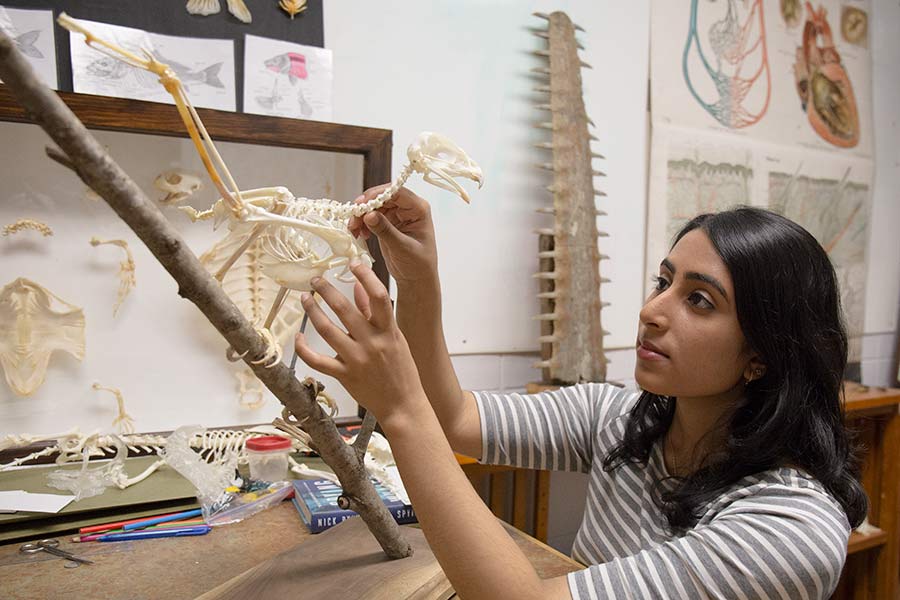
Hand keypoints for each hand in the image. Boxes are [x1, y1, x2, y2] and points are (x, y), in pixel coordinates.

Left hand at [294, 260, 426, 424]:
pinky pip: (318, 360)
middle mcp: (372, 343)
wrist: (403, 404)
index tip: (352, 263)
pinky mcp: (345, 375)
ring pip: (327, 330)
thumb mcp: (395, 337)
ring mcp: (357, 359)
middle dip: (327, 290)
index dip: (364, 276)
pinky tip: (299, 337)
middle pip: (345, 308)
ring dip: (313, 311)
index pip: (378, 296)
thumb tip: (359, 286)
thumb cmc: (402, 369)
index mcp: (388, 331)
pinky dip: (304, 348)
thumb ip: (375, 313)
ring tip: (305, 299)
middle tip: (316, 280)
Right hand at [348, 185, 436, 285]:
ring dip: (361, 215)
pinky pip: (370, 216)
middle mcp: (407, 209)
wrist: (416, 279)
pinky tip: (360, 234)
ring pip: (374, 206)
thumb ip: (386, 230)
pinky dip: (362, 223)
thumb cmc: (418, 264)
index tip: (363, 204)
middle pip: (382, 197)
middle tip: (354, 217)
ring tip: (354, 230)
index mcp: (418, 210)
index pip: (397, 192)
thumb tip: (370, 214)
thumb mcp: (402, 247)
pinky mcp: (387, 224)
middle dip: (366, 206)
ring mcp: (396, 215)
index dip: (378, 194)